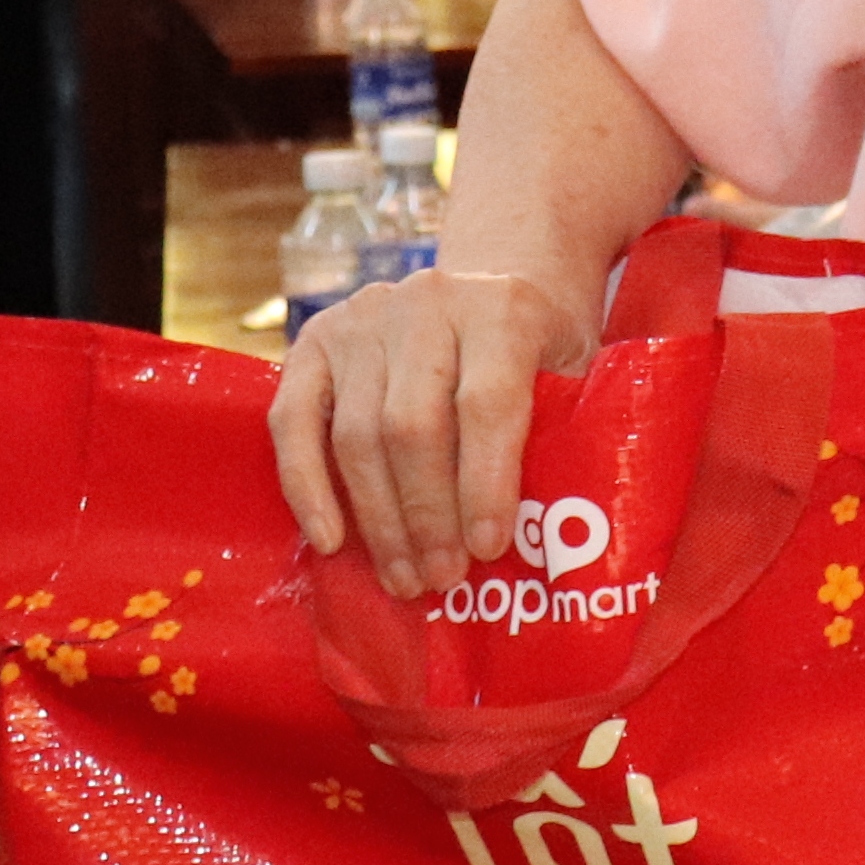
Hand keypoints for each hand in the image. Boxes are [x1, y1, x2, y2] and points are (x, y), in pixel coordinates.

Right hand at [271, 266, 592, 592]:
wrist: (489, 287)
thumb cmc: (540, 350)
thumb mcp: (571, 374)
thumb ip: (559, 431)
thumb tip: (542, 536)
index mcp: (502, 309)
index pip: (486, 404)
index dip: (484, 483)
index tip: (486, 548)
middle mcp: (426, 304)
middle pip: (412, 426)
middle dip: (427, 514)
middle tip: (441, 577)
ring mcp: (362, 319)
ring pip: (356, 434)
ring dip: (378, 518)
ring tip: (403, 576)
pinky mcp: (313, 340)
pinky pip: (293, 422)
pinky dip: (307, 486)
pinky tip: (331, 540)